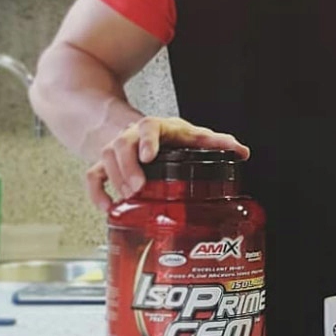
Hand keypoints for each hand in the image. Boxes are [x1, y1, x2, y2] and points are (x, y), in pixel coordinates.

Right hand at [85, 116, 249, 210]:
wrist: (130, 127)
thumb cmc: (165, 135)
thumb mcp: (189, 134)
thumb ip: (215, 142)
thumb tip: (242, 151)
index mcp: (156, 129)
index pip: (149, 128)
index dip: (148, 141)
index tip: (149, 156)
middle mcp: (132, 137)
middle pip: (122, 145)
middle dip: (128, 166)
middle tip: (138, 187)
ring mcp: (115, 151)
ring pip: (106, 159)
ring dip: (116, 179)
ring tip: (128, 197)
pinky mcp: (103, 165)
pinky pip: (93, 176)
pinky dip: (97, 192)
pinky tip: (108, 209)